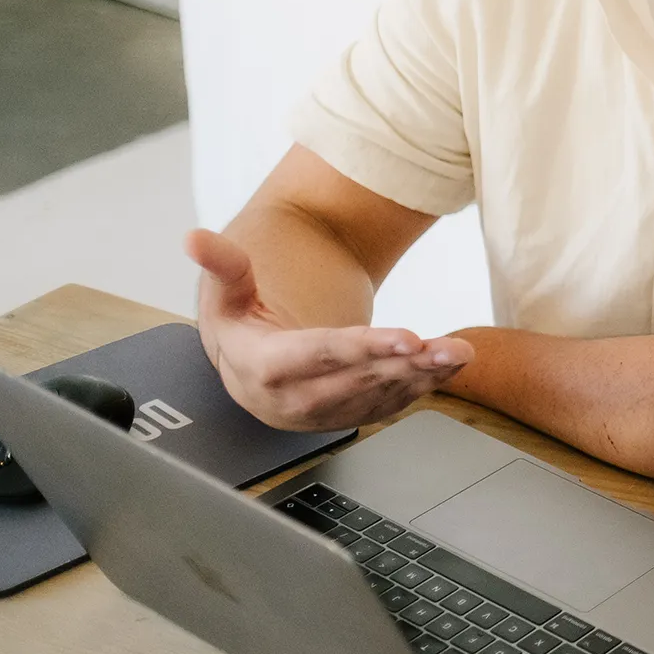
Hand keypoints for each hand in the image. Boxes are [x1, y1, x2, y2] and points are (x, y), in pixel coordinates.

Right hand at [186, 228, 470, 429]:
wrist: (250, 365)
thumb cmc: (243, 322)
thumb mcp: (226, 293)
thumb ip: (223, 265)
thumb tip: (194, 237)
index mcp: (262, 367)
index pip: (315, 357)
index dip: (361, 349)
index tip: (406, 337)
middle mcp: (292, 400)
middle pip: (355, 382)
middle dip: (404, 365)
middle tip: (447, 348)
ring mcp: (324, 414)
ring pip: (378, 397)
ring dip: (424, 377)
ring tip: (459, 354)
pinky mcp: (349, 416)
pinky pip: (391, 404)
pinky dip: (426, 386)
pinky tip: (452, 365)